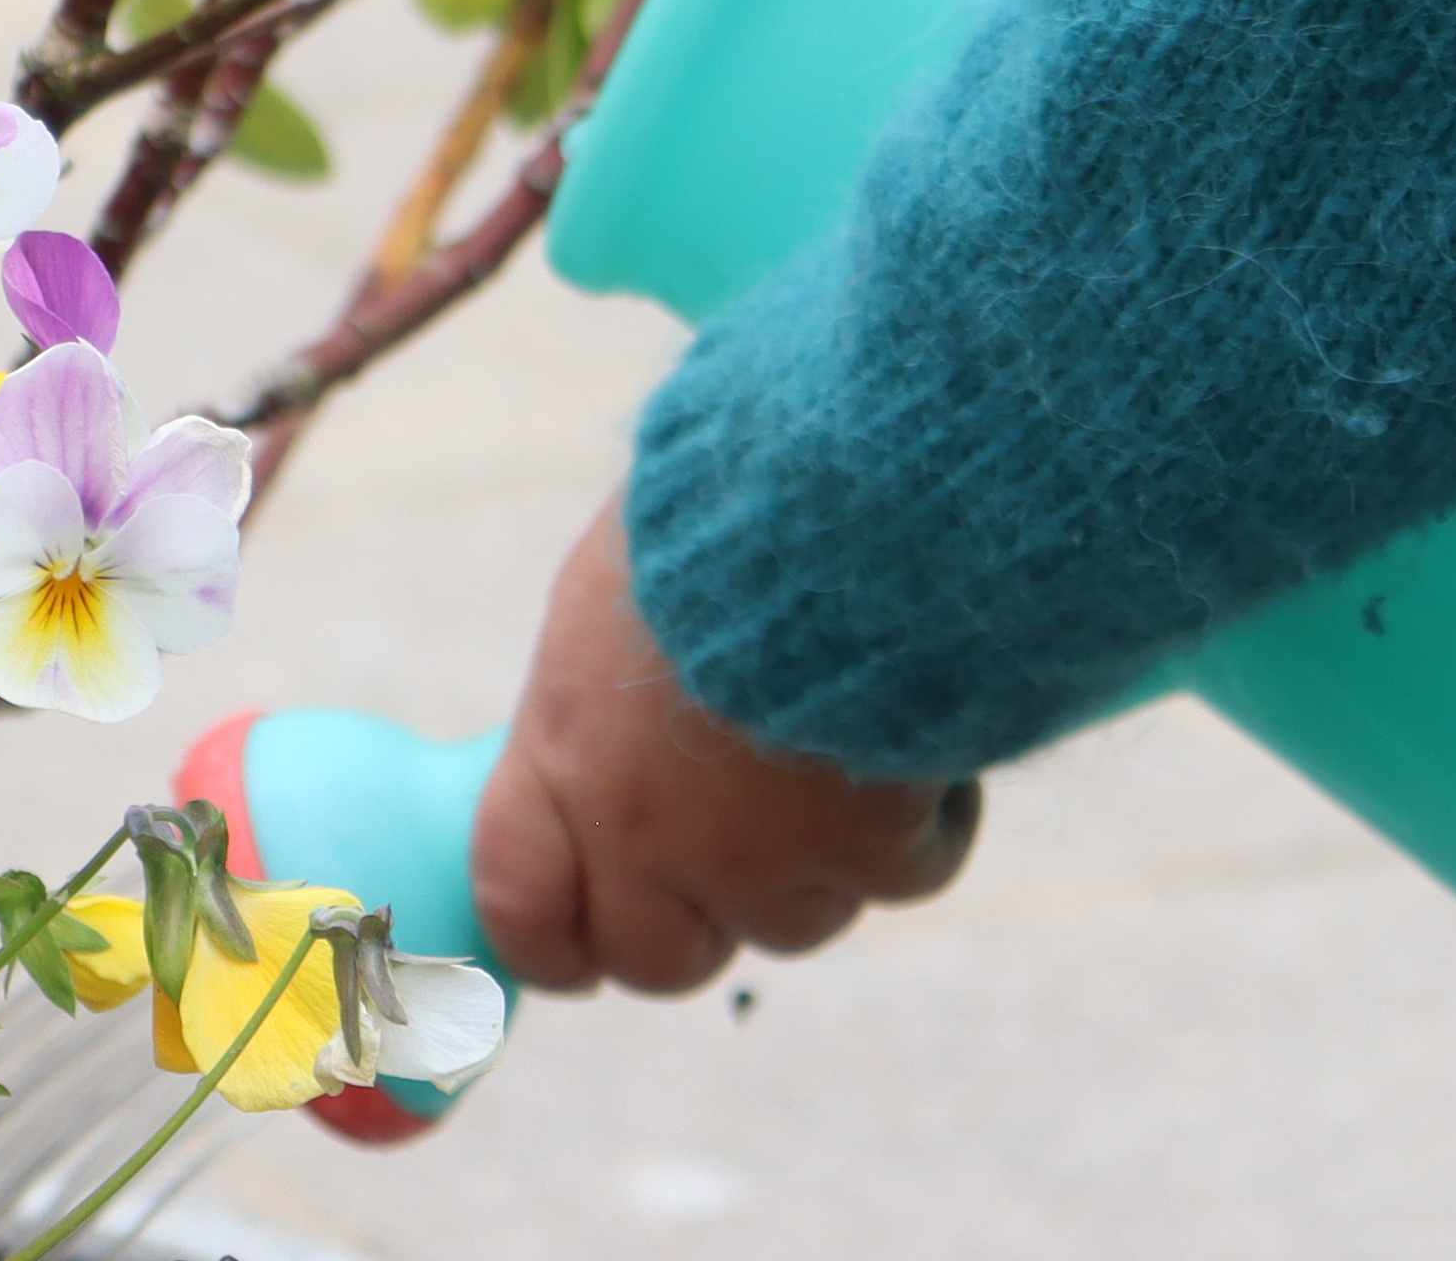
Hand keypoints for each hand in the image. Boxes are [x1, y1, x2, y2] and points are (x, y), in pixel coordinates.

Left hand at [470, 490, 977, 994]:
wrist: (846, 497)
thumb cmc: (722, 512)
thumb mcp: (616, 597)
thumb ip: (603, 708)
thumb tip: (614, 758)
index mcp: (567, 755)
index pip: (521, 906)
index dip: (555, 944)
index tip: (585, 949)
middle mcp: (646, 834)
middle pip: (659, 959)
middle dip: (705, 919)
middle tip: (753, 847)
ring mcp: (759, 860)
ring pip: (796, 923)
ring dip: (828, 859)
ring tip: (856, 740)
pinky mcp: (872, 854)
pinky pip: (911, 873)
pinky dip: (933, 819)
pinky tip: (934, 733)